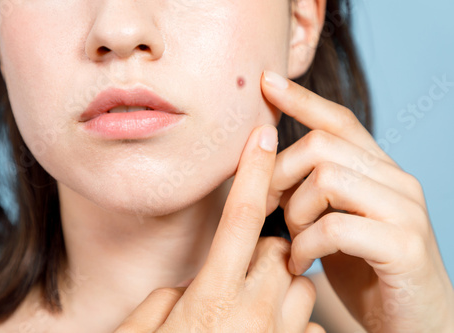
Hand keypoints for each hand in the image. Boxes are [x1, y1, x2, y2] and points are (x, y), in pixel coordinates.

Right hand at [114, 125, 324, 332]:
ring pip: (301, 283)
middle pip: (277, 247)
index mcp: (212, 298)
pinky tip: (266, 332)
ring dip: (281, 283)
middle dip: (263, 248)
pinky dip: (293, 320)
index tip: (263, 136)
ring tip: (252, 305)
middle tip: (238, 268)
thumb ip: (166, 296)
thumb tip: (190, 283)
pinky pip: (310, 323)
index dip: (253, 172)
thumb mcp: (142, 330)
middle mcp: (253, 314)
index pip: (240, 218)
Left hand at [261, 70, 453, 331]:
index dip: (301, 100)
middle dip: (280, 174)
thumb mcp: (332, 222)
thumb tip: (265, 168)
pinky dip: (305, 246)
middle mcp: (397, 181)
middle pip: (321, 145)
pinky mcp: (404, 246)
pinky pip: (334, 227)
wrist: (415, 322)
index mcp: (378, 171)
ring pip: (327, 179)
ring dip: (295, 213)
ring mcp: (405, 211)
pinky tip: (300, 264)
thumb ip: (312, 192)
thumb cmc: (365, 270)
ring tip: (292, 241)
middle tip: (268, 210)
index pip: (339, 120)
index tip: (267, 83)